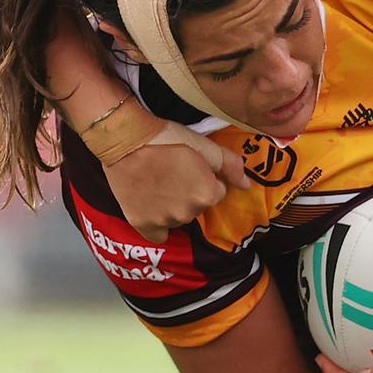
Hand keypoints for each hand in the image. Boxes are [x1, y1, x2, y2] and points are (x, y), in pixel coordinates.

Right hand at [102, 119, 249, 242]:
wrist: (126, 139)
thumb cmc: (167, 137)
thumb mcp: (204, 144)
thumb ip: (230, 165)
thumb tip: (247, 185)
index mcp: (207, 194)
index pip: (216, 192)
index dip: (204, 178)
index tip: (189, 166)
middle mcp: (188, 213)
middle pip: (197, 206)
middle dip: (190, 193)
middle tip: (173, 172)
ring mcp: (164, 221)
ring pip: (178, 218)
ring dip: (173, 207)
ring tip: (158, 184)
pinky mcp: (142, 224)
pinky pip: (158, 234)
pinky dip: (157, 225)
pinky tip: (151, 208)